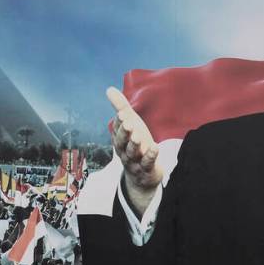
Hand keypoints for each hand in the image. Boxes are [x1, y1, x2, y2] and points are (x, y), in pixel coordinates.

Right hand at [107, 87, 162, 213]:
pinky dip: (150, 156)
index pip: (117, 129)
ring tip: (137, 136)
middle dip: (124, 133)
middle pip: (121, 142)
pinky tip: (155, 148)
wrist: (142, 175)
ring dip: (134, 145)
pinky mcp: (146, 169)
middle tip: (127, 123)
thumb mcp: (130, 125)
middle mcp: (124, 151)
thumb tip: (109, 89)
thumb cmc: (135, 145)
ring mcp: (135, 161)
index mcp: (119, 139)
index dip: (120, 122)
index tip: (122, 113)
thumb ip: (121, 108)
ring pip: (132, 153)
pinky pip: (147, 163)